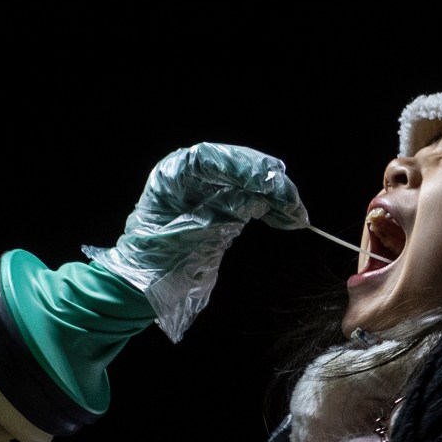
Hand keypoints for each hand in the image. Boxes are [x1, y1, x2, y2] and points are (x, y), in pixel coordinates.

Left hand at [84, 143, 307, 341]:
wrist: (144, 283)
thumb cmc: (157, 261)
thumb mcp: (190, 238)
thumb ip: (222, 215)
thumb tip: (258, 199)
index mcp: (173, 174)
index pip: (213, 158)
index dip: (244, 166)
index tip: (270, 182)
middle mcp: (191, 174)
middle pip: (236, 166)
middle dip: (268, 182)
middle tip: (293, 202)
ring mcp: (208, 188)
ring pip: (248, 182)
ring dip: (275, 196)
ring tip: (296, 215)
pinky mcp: (220, 204)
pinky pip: (250, 199)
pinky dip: (270, 208)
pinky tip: (286, 217)